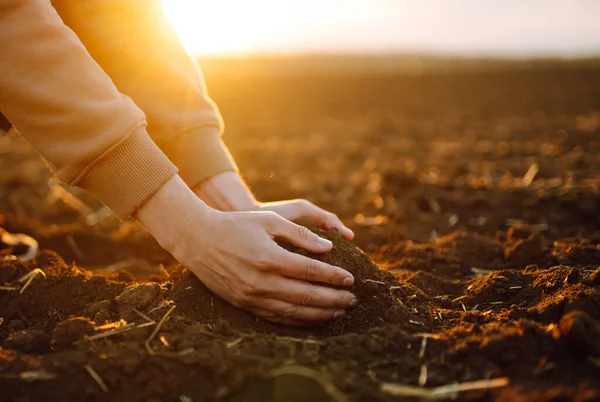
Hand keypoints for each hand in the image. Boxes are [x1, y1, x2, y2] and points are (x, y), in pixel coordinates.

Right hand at [136, 176, 356, 325]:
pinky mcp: (245, 305)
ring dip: (320, 314)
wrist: (197, 240)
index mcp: (269, 257)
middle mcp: (261, 281)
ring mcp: (252, 296)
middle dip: (334, 299)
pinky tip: (313, 318)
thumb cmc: (236, 225)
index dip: (333, 277)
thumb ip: (299, 234)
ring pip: (294, 311)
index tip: (350, 279)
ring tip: (340, 312)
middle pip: (306, 295)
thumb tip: (327, 248)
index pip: (310, 271)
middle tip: (353, 300)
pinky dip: (298, 320)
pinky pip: (277, 318)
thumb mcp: (269, 220)